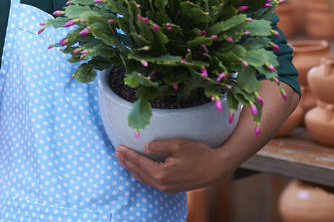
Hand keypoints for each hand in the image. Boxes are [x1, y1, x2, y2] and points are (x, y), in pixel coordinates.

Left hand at [114, 138, 232, 193]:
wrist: (217, 168)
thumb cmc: (200, 154)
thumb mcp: (178, 144)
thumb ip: (159, 145)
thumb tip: (145, 147)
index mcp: (162, 174)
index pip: (139, 162)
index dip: (127, 154)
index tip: (118, 147)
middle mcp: (162, 184)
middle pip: (138, 172)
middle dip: (126, 161)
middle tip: (116, 152)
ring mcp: (167, 188)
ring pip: (144, 178)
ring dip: (132, 168)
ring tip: (122, 160)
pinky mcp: (172, 188)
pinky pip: (151, 182)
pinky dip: (141, 175)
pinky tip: (137, 171)